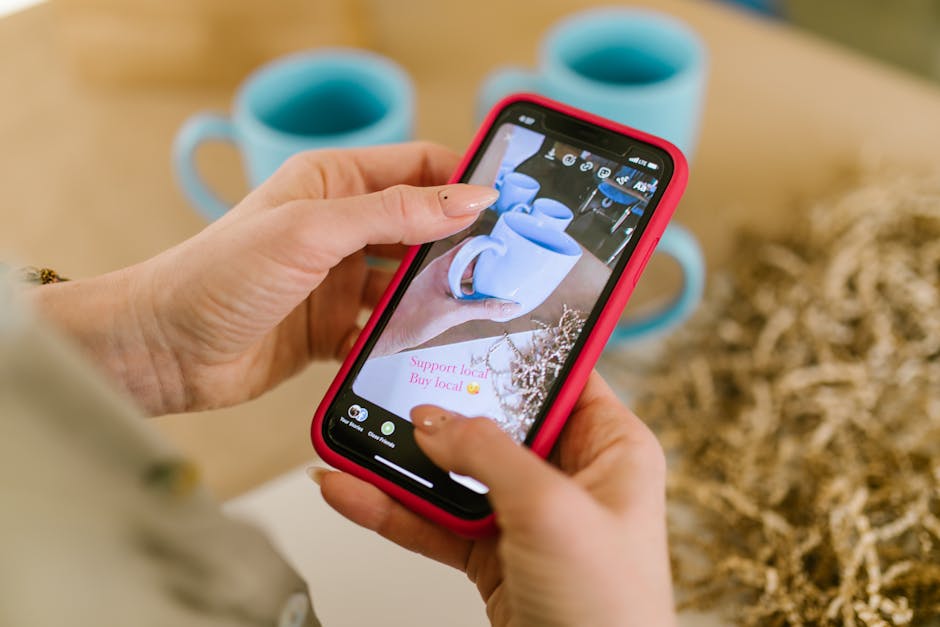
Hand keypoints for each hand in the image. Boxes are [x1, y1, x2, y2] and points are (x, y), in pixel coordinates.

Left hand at [32, 142, 497, 414]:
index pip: (418, 168)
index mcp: (333, 182)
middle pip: (420, 229)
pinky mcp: (332, 327)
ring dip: (434, 298)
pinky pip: (384, 330)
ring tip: (474, 313)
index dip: (462, 182)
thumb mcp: (312, 230)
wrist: (163, 349)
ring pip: (406, 284)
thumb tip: (469, 197)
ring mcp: (337, 280)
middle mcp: (340, 228)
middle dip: (458, 246)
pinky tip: (425, 351)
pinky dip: (403, 340)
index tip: (507, 206)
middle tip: (503, 267)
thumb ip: (393, 213)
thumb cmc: (217, 274)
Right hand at [316, 372, 675, 626]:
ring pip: (456, 472)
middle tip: (393, 386)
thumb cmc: (611, 612)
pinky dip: (395, 509)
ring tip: (354, 440)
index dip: (517, 350)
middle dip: (441, 410)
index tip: (471, 326)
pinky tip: (356, 492)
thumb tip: (434, 421)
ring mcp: (528, 515)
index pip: (560, 374)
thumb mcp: (552, 511)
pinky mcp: (492, 552)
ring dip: (403, 462)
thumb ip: (488, 455)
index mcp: (611, 447)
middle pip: (494, 422)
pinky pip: (436, 519)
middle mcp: (570, 476)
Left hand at [371, 242, 520, 356]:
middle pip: (474, 260)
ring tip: (506, 286)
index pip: (471, 245)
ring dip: (486, 280)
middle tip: (515, 270)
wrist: (389, 336)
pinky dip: (478, 292)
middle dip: (493, 264)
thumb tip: (509, 306)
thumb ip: (482, 309)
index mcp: (442, 266)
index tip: (509, 250)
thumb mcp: (451, 315)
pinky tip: (489, 301)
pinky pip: (465, 288)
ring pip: (470, 275)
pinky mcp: (442, 296)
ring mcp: (442, 283)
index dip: (490, 245)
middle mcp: (443, 271)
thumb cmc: (409, 321)